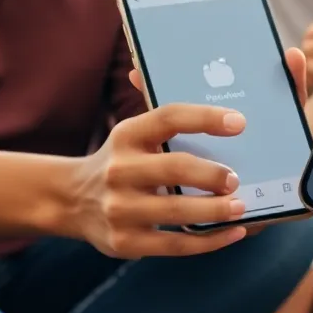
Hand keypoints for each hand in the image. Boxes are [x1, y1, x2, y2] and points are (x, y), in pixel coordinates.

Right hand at [114, 48, 310, 243]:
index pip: (168, 117)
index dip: (205, 117)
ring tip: (241, 207)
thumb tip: (145, 66)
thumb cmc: (119, 160)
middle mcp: (119, 170)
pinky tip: (233, 233)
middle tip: (237, 178)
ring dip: (214, 211)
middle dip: (211, 174)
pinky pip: (174, 246)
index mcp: (127, 134)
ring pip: (176, 212)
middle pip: (174, 168)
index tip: (239, 122)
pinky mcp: (125, 243)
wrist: (71, 199)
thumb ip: (153, 108)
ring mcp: (120, 209)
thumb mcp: (131, 132)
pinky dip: (208, 242)